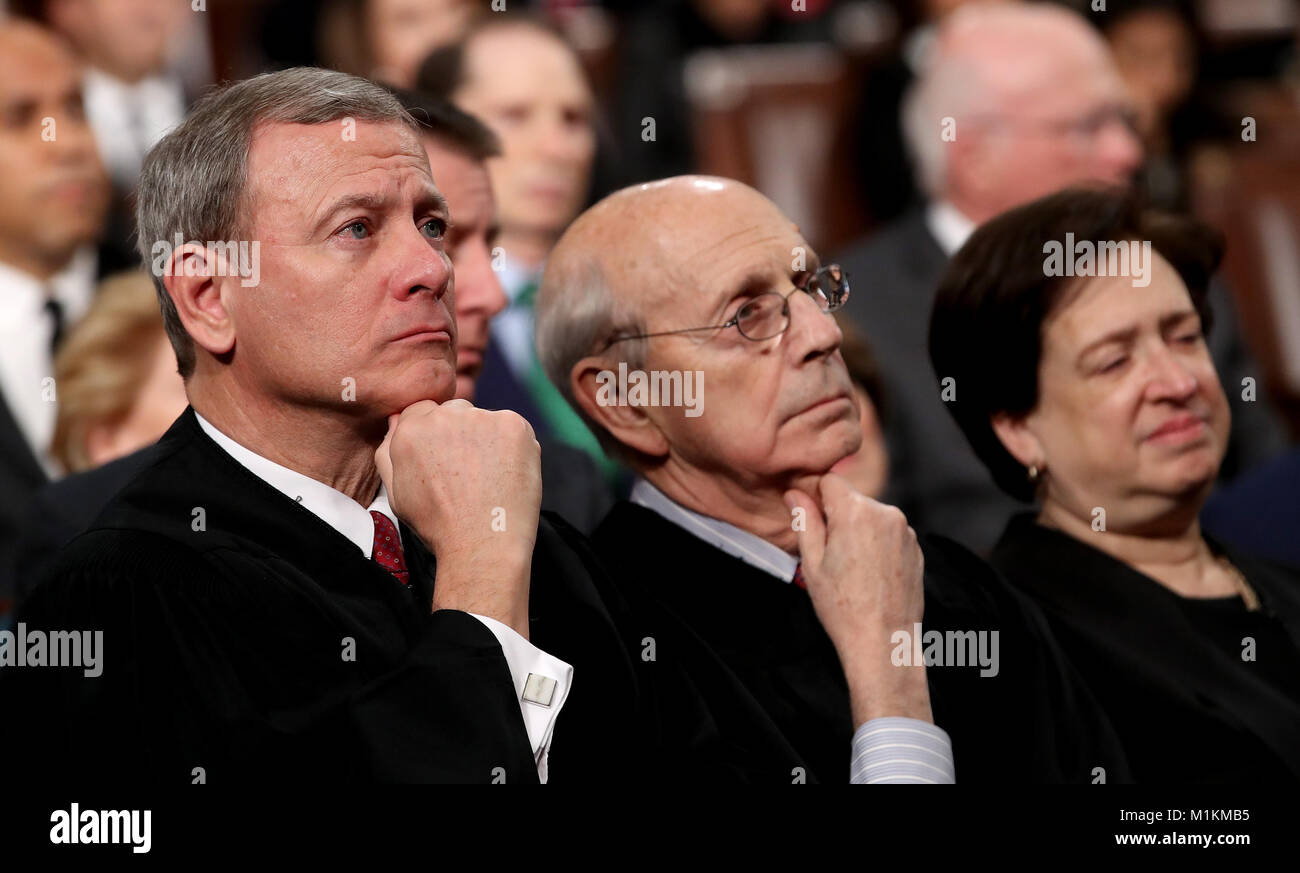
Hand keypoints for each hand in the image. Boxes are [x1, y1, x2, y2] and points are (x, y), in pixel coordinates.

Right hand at [375, 399, 540, 637]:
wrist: (482, 544)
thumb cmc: (439, 525)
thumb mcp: (397, 492)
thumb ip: (389, 452)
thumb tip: (395, 419)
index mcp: (410, 430)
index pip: (423, 412)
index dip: (437, 438)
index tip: (447, 461)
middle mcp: (443, 416)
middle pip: (454, 412)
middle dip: (461, 435)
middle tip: (469, 473)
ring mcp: (480, 418)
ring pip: (484, 420)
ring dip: (487, 439)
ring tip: (489, 478)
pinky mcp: (513, 425)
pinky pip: (512, 428)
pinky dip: (514, 446)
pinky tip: (507, 474)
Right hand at [784, 474, 930, 724]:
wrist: (884, 642)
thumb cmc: (842, 607)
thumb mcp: (812, 563)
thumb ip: (804, 521)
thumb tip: (794, 493)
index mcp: (856, 512)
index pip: (830, 480)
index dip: (815, 495)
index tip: (809, 518)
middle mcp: (885, 513)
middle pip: (852, 499)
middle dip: (837, 516)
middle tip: (828, 553)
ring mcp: (905, 530)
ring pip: (871, 516)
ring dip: (858, 530)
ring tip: (851, 568)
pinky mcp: (916, 547)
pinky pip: (889, 533)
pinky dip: (877, 544)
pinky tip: (869, 574)